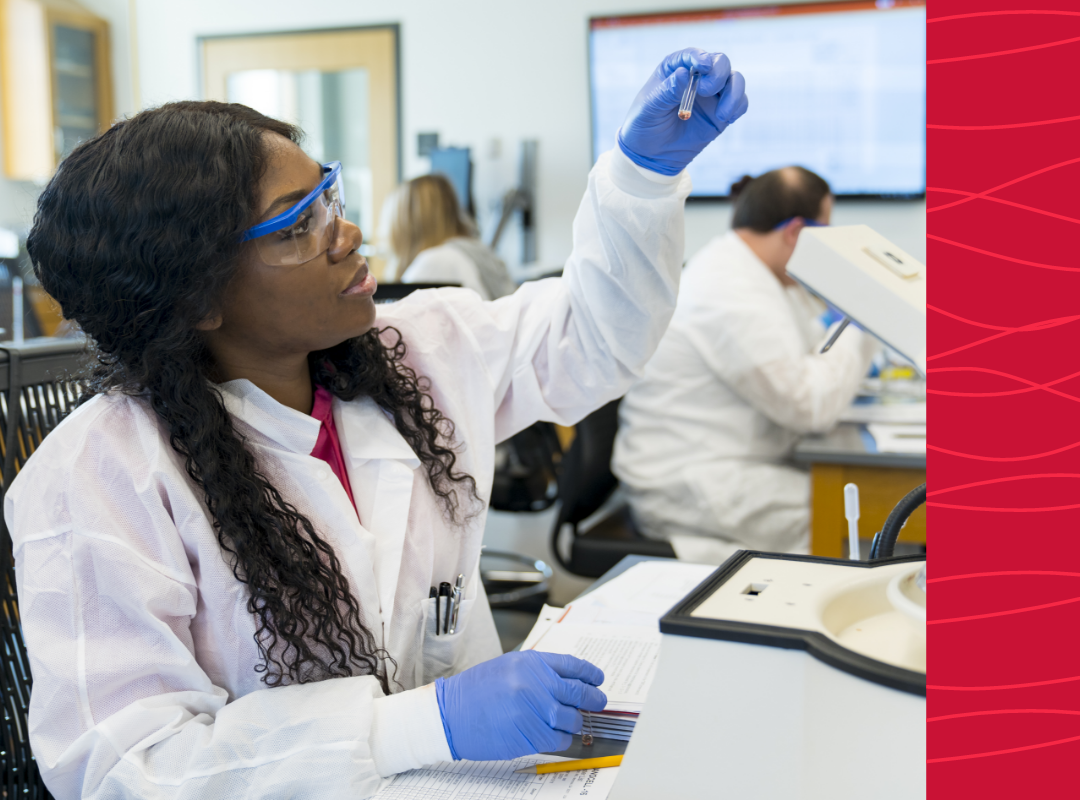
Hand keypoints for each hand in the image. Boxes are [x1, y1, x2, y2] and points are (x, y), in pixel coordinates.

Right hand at [435, 650, 606, 760]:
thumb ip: (538, 673)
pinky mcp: (529, 736)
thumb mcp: (509, 668)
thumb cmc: (477, 691)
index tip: (598, 680)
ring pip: (572, 720)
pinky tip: (554, 736)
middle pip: (579, 693)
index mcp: (531, 663)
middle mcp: (536, 685)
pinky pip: (559, 740)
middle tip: (599, 702)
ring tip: (570, 721)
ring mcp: (534, 712)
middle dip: (594, 699)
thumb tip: (569, 683)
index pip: (573, 666)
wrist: (450, 714)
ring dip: (575, 722)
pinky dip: (562, 739)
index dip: (591, 674)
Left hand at [617, 47, 747, 175]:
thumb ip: (667, 91)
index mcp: (675, 69)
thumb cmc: (645, 125)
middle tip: (706, 90)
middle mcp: (697, 77)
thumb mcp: (649, 108)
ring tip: (722, 114)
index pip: (692, 55)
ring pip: (735, 80)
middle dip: (718, 73)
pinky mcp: (721, 112)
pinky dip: (738, 107)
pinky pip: (739, 103)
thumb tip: (683, 73)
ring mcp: (711, 95)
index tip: (703, 67)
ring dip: (734, 92)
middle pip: (719, 62)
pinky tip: (726, 119)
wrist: (651, 155)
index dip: (700, 57)